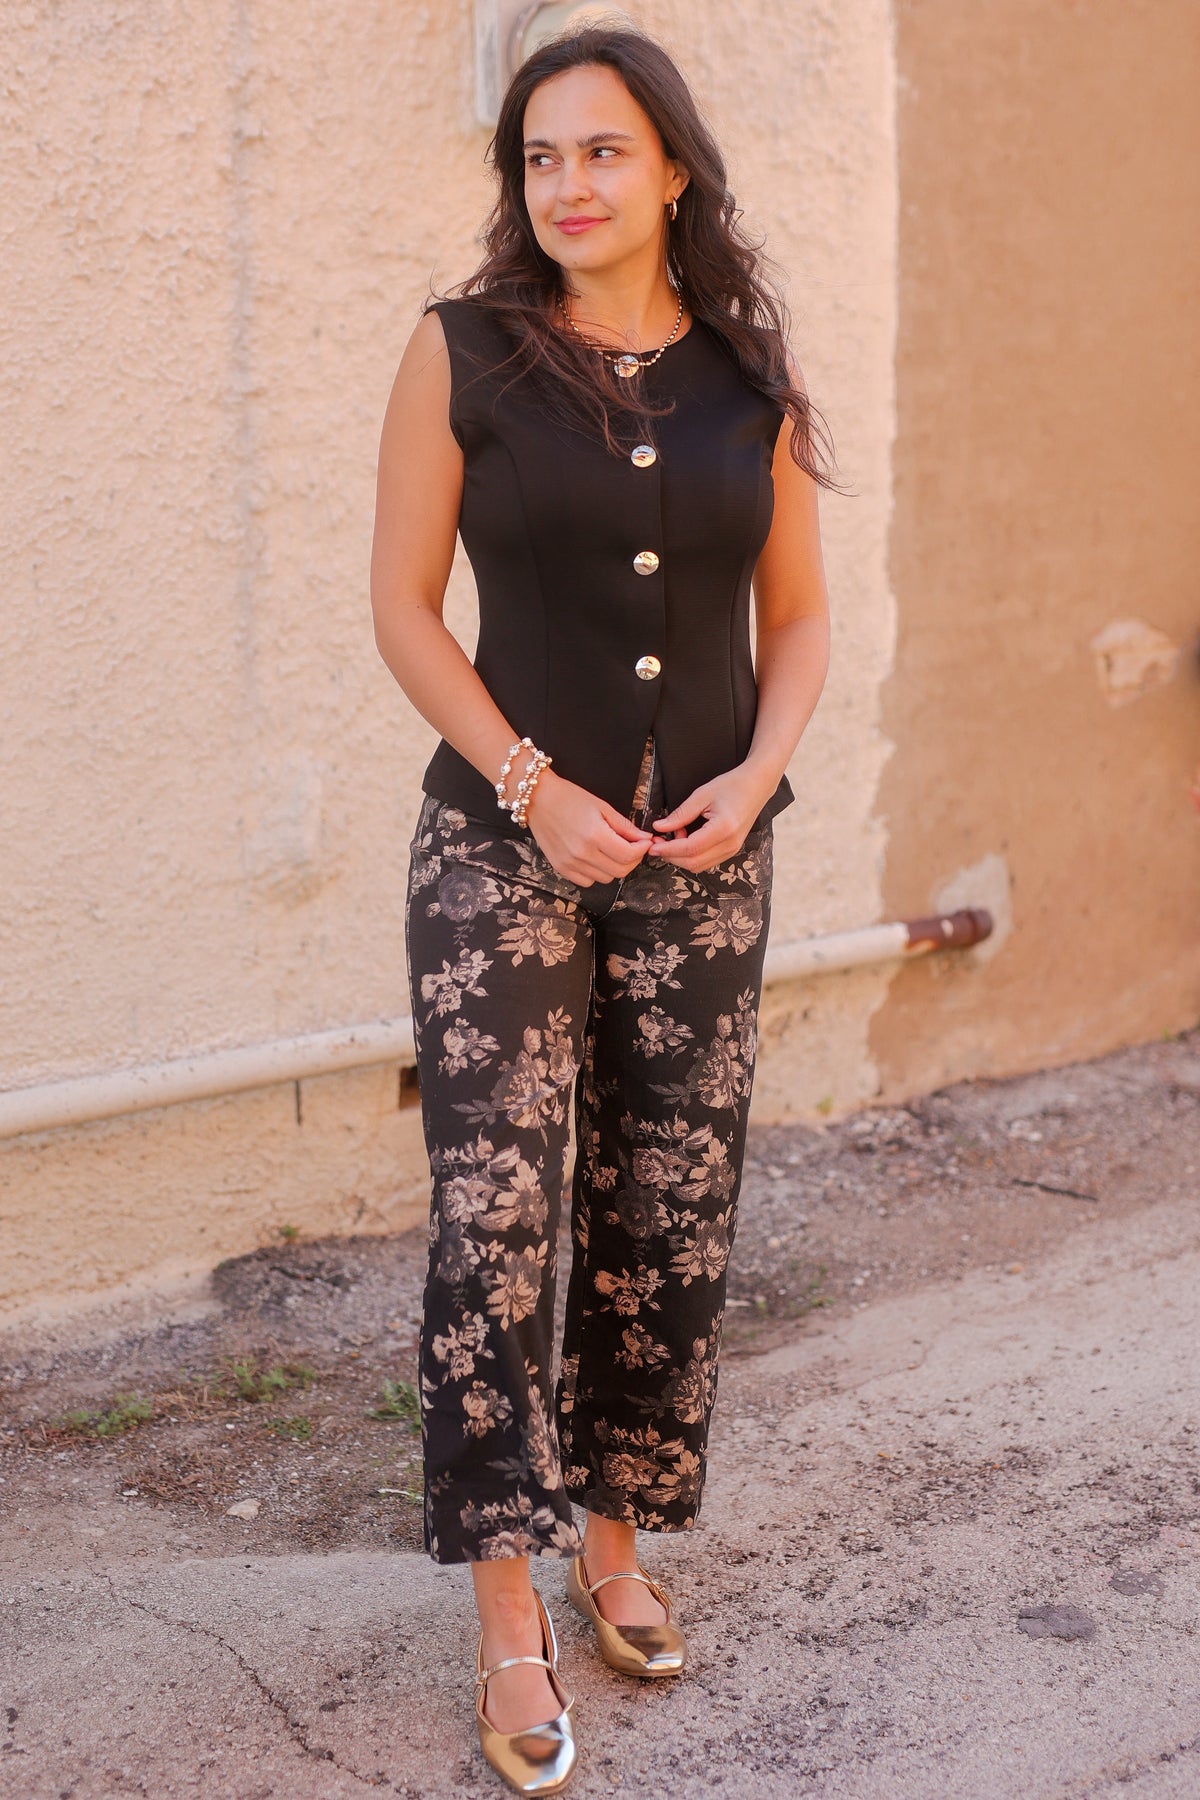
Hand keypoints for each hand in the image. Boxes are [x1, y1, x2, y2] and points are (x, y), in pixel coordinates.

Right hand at [524, 769, 654, 885]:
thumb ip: (625, 826)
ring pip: (605, 879)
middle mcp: (582, 853)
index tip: (644, 842)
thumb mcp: (602, 807)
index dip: (641, 850)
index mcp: (595, 835)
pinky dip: (596, 873)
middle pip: (620, 871)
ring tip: (611, 850)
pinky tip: (594, 858)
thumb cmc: (569, 797)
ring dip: (614, 867)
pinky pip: (587, 881)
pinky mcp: (561, 868)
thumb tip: (644, 839)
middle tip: (632, 847)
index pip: (629, 855)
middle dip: (632, 860)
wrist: (538, 799)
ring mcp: (570, 863)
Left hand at [646, 764, 776, 871]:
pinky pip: (706, 861)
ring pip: (699, 866)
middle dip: (671, 856)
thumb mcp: (702, 795)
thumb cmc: (732, 786)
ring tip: (674, 834)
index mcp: (724, 829)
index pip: (690, 848)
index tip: (652, 845)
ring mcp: (733, 850)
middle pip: (693, 863)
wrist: (756, 786)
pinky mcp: (731, 850)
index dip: (668, 849)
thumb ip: (680, 814)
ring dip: (680, 856)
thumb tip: (659, 827)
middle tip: (657, 841)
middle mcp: (730, 844)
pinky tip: (685, 838)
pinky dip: (691, 855)